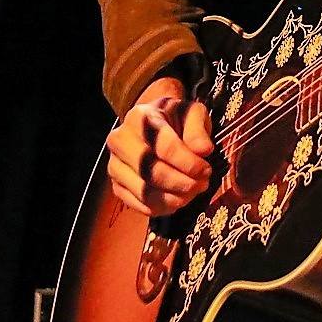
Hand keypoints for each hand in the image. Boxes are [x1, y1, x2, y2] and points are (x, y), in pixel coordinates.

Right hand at [106, 76, 214, 215]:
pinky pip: (139, 204)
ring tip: (193, 192)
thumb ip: (198, 130)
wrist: (154, 126)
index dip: (189, 163)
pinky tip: (178, 200)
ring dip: (174, 198)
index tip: (206, 170)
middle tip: (202, 184)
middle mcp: (119, 141)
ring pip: (144, 191)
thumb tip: (203, 150)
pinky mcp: (117, 185)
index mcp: (139, 117)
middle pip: (150, 171)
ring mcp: (115, 165)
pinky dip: (161, 207)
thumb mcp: (191, 114)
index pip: (165, 147)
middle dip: (181, 183)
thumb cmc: (175, 119)